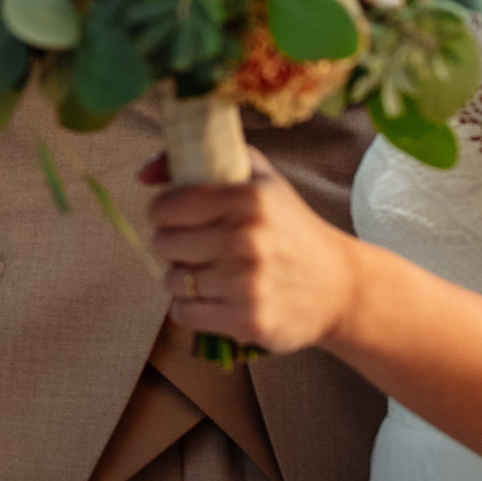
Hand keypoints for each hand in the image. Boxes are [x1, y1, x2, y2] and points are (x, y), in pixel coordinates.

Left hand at [142, 148, 356, 353]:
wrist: (338, 286)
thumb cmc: (289, 226)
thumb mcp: (259, 178)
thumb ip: (202, 160)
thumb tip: (143, 173)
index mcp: (247, 198)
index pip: (167, 207)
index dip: (166, 213)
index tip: (180, 218)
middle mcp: (246, 239)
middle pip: (164, 244)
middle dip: (175, 247)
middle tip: (199, 248)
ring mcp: (246, 283)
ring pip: (173, 282)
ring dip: (184, 279)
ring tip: (212, 274)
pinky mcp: (247, 321)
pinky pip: (185, 314)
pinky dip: (192, 308)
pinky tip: (217, 298)